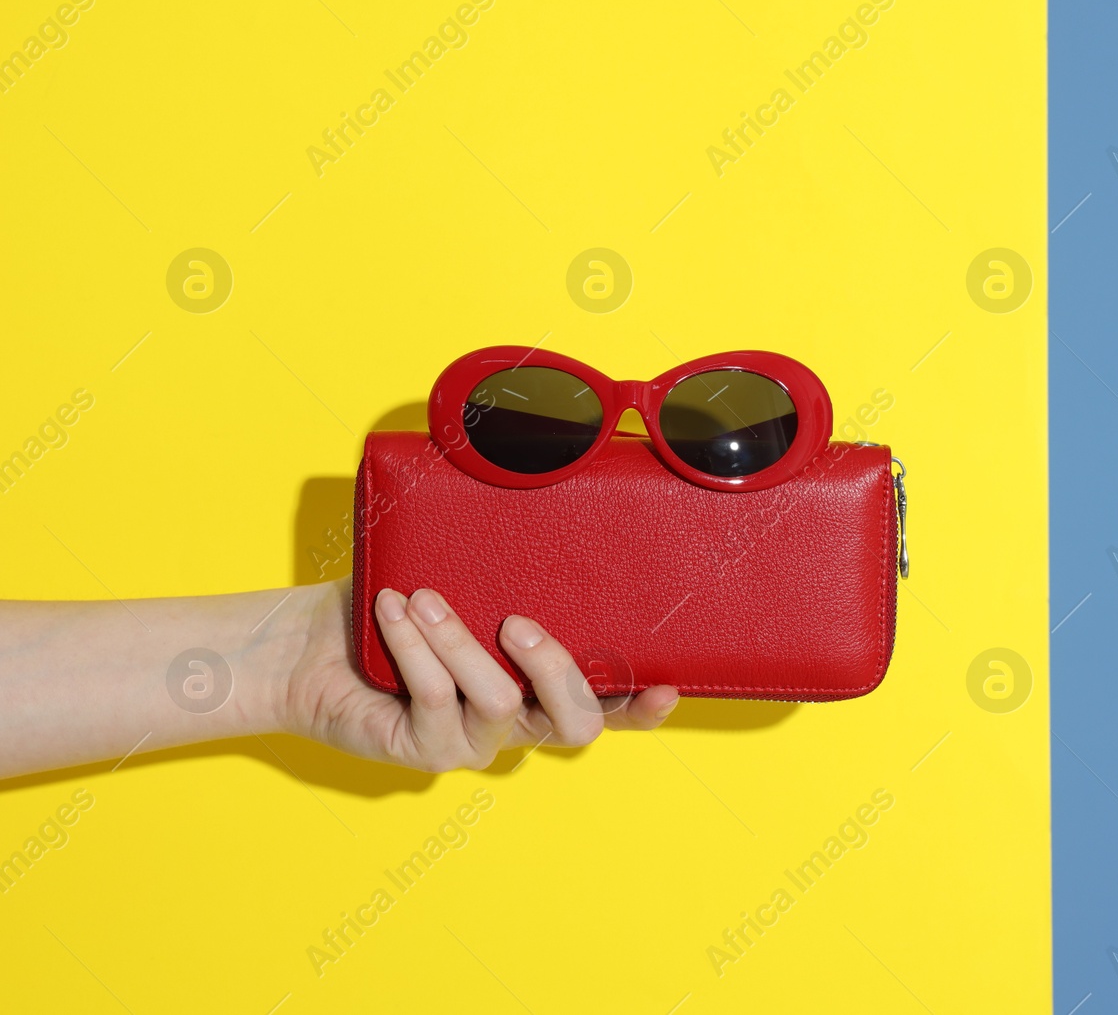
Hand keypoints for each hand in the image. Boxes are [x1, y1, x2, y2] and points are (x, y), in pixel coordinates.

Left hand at [279, 579, 678, 770]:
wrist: (303, 645)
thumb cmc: (392, 606)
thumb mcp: (460, 585)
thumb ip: (504, 575)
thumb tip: (543, 513)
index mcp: (536, 687)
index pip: (605, 707)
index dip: (640, 709)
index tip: (667, 685)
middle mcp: (514, 723)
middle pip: (573, 726)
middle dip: (554, 669)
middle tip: (516, 622)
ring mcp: (471, 743)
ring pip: (496, 700)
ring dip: (459, 641)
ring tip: (423, 598)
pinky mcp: (422, 751)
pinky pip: (433, 698)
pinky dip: (414, 646)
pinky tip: (394, 608)